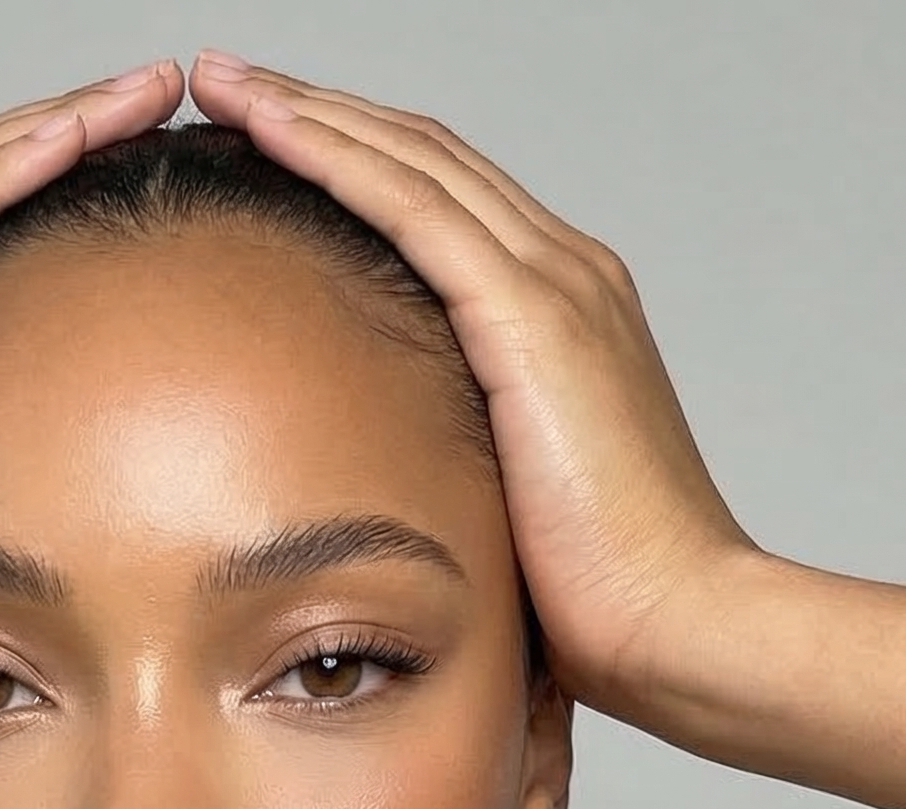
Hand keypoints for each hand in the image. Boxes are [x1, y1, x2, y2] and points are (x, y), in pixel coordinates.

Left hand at [187, 52, 761, 720]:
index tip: (270, 147)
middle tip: (228, 85)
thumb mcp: (514, 517)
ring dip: (311, 111)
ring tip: (225, 85)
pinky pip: (414, 208)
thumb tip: (392, 512)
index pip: (445, 203)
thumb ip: (461, 476)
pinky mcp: (532, 320)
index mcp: (565, 319)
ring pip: (412, 158)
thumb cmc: (604, 605)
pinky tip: (270, 130)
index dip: (358, 161)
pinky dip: (338, 158)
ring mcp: (556, 288)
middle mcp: (568, 277)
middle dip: (322, 111)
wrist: (681, 626)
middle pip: (424, 156)